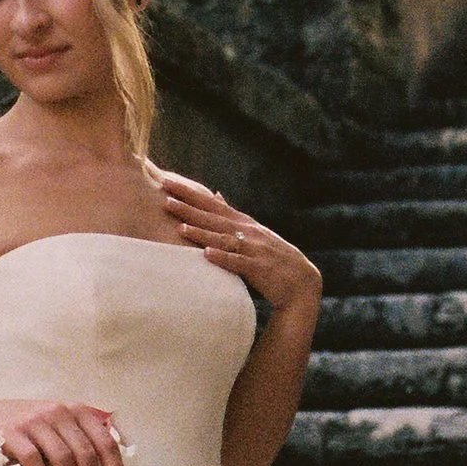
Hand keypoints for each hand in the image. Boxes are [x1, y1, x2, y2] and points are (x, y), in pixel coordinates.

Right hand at [0, 399, 126, 465]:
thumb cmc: (24, 430)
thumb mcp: (57, 430)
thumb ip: (80, 448)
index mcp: (76, 410)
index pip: (105, 442)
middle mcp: (58, 411)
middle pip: (85, 454)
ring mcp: (35, 421)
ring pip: (63, 459)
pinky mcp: (12, 432)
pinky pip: (34, 461)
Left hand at [155, 174, 321, 313]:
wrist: (301, 282)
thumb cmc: (271, 257)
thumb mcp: (252, 231)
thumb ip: (231, 215)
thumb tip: (215, 195)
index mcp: (243, 223)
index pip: (211, 204)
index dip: (189, 193)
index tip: (167, 182)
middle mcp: (248, 232)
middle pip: (213, 218)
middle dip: (188, 207)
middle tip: (165, 195)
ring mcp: (254, 250)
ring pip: (224, 239)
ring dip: (203, 233)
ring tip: (181, 227)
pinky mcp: (259, 269)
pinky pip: (238, 263)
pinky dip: (223, 258)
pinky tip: (207, 255)